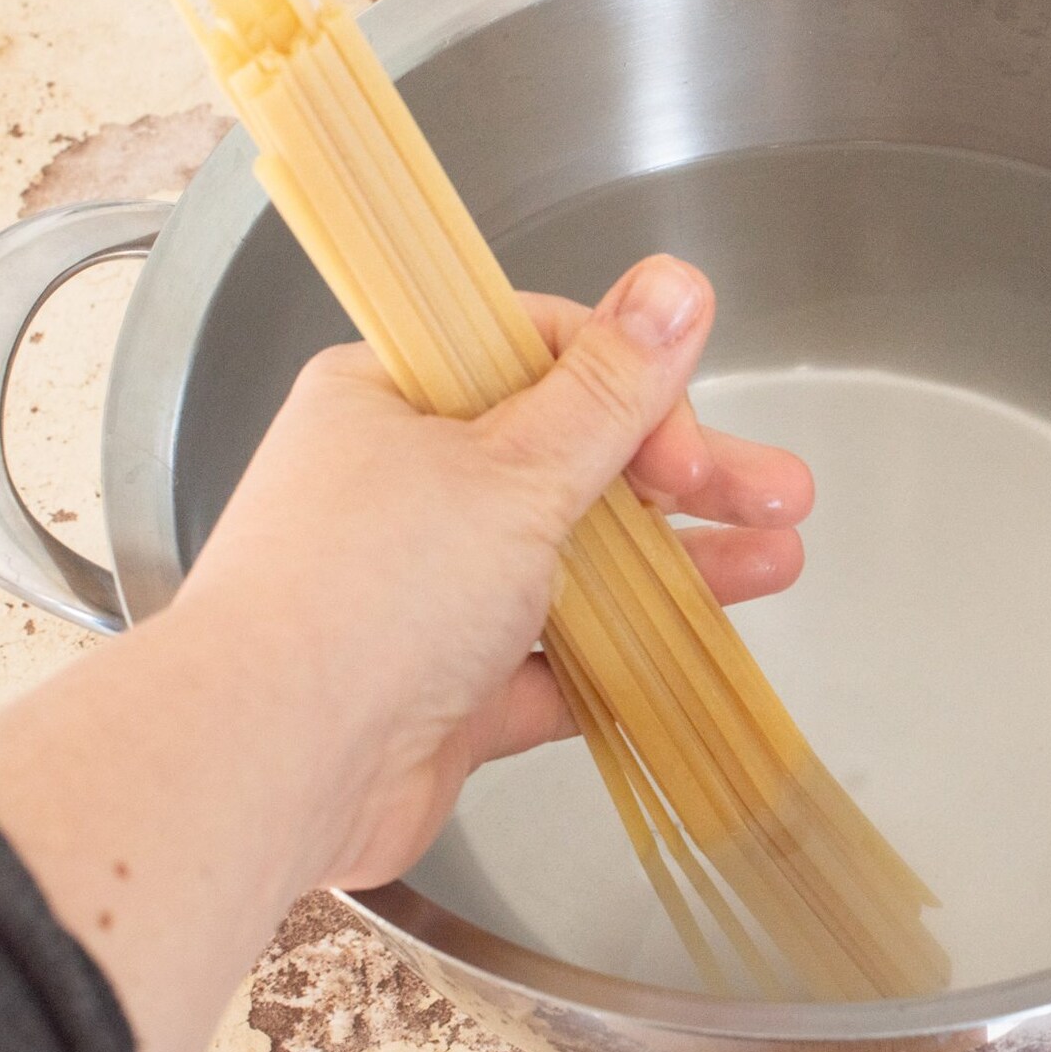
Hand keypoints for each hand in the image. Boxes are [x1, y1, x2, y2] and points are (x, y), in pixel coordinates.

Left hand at [171, 254, 812, 890]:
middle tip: (781, 491)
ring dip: (680, 563)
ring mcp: (430, 593)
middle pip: (576, 461)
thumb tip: (678, 285)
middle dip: (688, 477)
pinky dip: (629, 658)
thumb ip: (612, 390)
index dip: (628, 386)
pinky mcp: (451, 688)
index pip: (538, 356)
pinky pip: (559, 662)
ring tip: (779, 561)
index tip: (682, 443)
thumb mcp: (514, 469)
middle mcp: (409, 488)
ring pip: (580, 563)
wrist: (268, 767)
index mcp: (398, 400)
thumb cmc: (370, 592)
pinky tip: (706, 652)